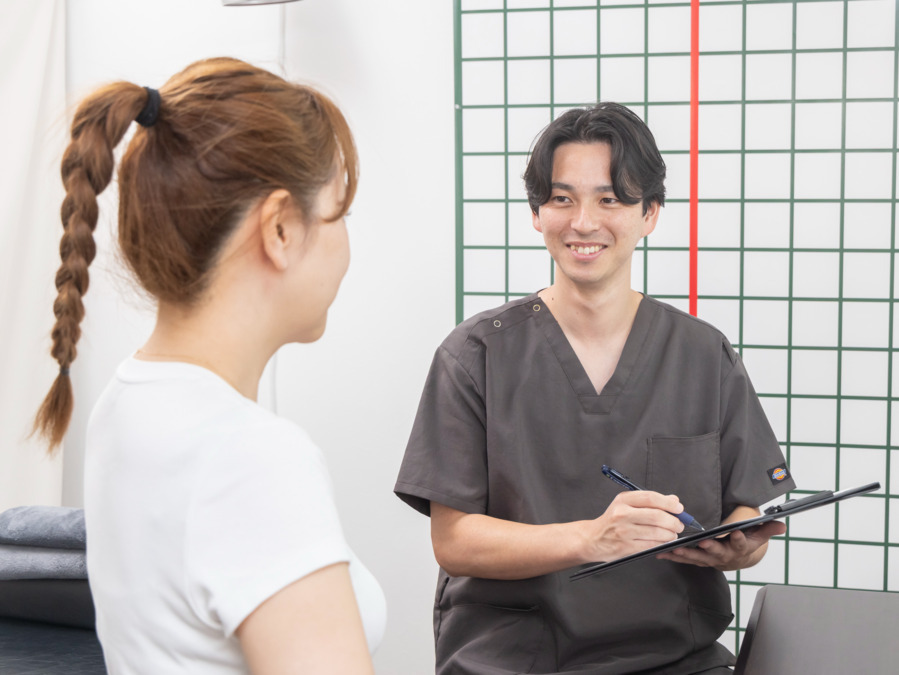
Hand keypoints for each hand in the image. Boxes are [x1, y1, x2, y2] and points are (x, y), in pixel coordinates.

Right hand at [582, 490, 685, 562]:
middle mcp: (622, 514)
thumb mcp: (626, 505)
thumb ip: (650, 501)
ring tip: (672, 533)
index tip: (679, 508)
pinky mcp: (626, 546)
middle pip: (656, 515)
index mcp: (623, 500)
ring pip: (657, 532)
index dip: (668, 503)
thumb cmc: (612, 521)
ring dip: (670, 534)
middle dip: (673, 521)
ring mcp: (624, 531)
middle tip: (679, 524)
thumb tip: (673, 499)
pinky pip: (651, 545)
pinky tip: (663, 541)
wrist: (592, 539)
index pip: (651, 498)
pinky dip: (662, 543)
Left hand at [656, 520, 785, 570]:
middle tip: (703, 542)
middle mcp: (724, 556)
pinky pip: (685, 559)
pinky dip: (673, 557)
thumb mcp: (758, 534)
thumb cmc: (746, 542)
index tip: (736, 532)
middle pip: (717, 553)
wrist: (738, 559)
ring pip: (698, 558)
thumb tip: (781, 524)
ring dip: (687, 554)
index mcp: (739, 548)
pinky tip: (661, 553)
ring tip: (676, 549)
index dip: (739, 539)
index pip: (741, 544)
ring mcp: (710, 559)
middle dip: (710, 548)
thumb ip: (767, 528)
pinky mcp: (698, 559)